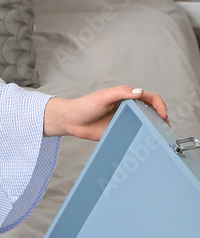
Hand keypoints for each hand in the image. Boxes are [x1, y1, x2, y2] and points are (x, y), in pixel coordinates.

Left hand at [43, 85, 168, 140]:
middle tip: (165, 129)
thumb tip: (139, 92)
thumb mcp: (103, 96)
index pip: (149, 98)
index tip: (163, 114)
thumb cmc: (85, 105)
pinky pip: (135, 136)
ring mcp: (125, 122)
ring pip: (145, 125)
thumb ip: (120, 93)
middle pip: (151, 112)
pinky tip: (146, 145)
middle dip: (161, 119)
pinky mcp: (120, 133)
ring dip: (154, 130)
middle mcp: (128, 109)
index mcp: (127, 97)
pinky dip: (142, 139)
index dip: (159, 105)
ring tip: (160, 137)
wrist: (71, 121)